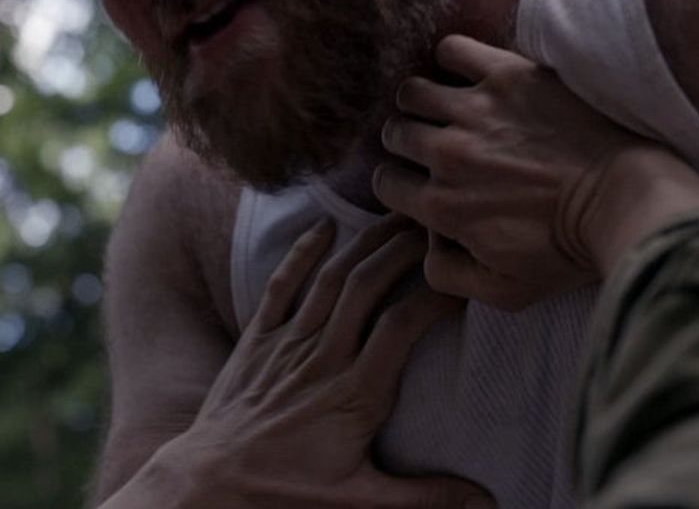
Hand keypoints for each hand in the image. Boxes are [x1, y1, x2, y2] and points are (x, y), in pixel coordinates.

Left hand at [155, 217, 494, 507]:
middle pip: (367, 286)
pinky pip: (280, 286)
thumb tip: (488, 504)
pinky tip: (323, 226)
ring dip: (364, 243)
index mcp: (354, 394)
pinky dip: (301, 253)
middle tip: (435, 227)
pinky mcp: (256, 340)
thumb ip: (425, 498)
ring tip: (397, 218)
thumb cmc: (285, 491)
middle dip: (403, 250)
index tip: (463, 281)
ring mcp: (286, 344)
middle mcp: (322, 358)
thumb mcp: (359, 500)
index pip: (402, 327)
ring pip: (330, 279)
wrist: (210, 483)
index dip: (435, 297)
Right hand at [376, 35, 698, 309]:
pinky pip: (453, 50)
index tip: (421, 180)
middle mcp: (447, 154)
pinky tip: (469, 74)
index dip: (400, 183)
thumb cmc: (570, 250)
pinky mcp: (508, 76)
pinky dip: (451, 59)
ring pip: (413, 91)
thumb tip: (425, 249)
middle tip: (434, 143)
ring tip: (446, 107)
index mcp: (442, 206)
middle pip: (396, 134)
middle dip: (408, 141)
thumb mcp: (506, 291)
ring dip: (423, 100)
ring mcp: (475, 110)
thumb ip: (450, 276)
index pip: (387, 183)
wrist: (625, 200)